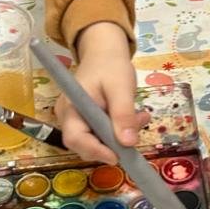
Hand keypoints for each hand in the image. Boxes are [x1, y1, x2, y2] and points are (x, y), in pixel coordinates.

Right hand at [58, 22, 144, 163]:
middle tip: (136, 130)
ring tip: (140, 117)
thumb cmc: (109, 65)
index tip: (118, 157)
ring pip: (98, 141)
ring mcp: (77, 120)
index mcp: (71, 108)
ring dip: (120, 136)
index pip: (75, 139)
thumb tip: (128, 143)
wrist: (104, 52)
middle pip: (85, 145)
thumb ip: (123, 114)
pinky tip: (135, 116)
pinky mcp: (88, 121)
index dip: (95, 151)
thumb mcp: (120, 87)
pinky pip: (103, 134)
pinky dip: (120, 130)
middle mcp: (69, 117)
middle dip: (113, 144)